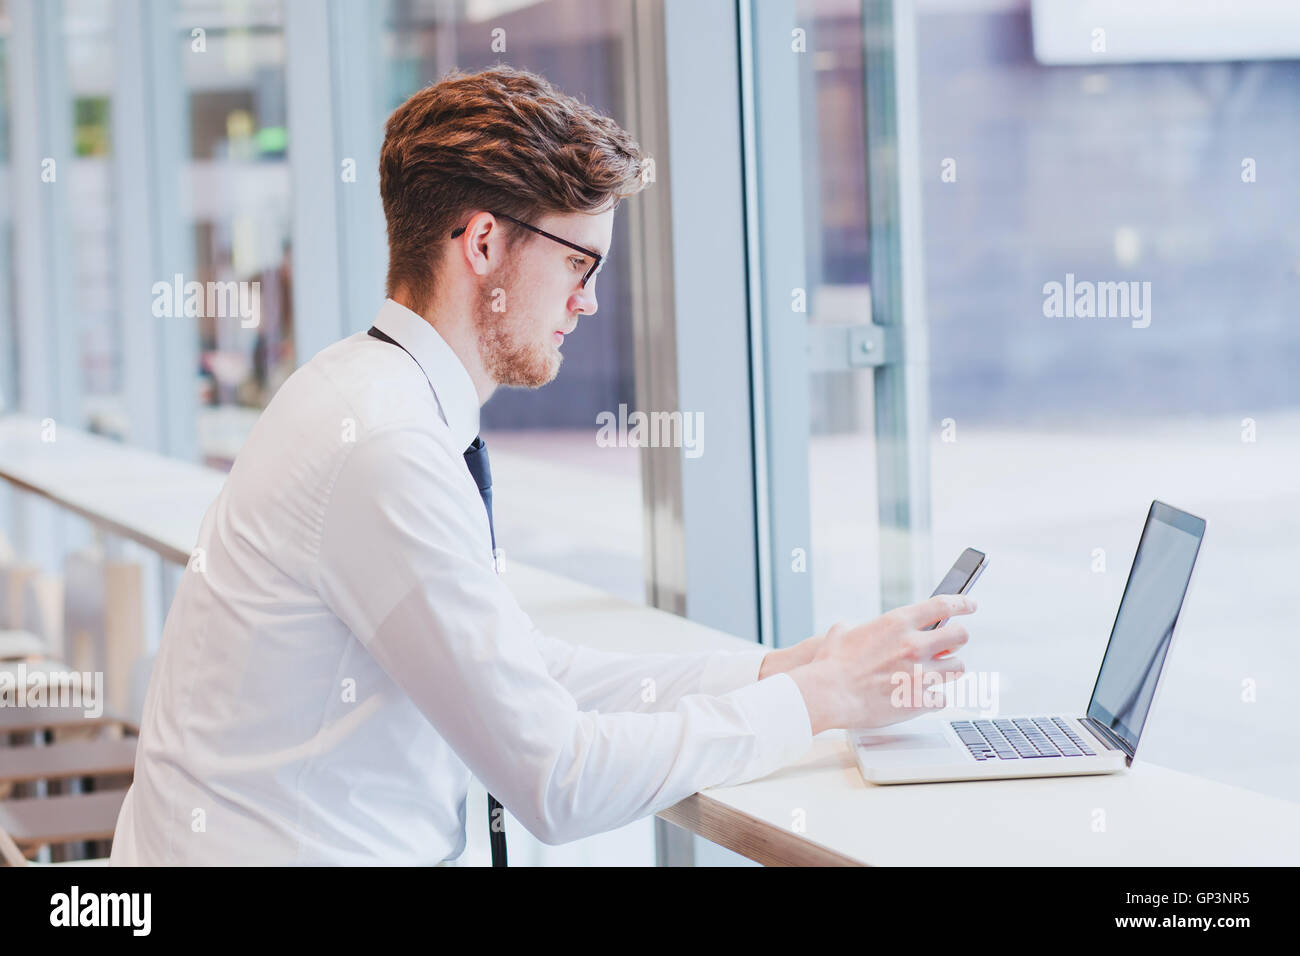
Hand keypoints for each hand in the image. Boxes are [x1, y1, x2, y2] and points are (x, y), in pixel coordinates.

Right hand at [785, 594, 974, 733]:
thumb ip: (862, 629)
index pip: (943, 605)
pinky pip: (941, 698)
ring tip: (935, 672)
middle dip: (958, 639)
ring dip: (949, 669)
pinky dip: (932, 698)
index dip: (962, 603)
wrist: (829, 694)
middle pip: (960, 636)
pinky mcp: (920, 700)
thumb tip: (856, 630)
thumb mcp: (843, 632)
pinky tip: (919, 697)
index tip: (970, 604)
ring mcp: (921, 674)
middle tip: (950, 645)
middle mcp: (915, 645)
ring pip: (958, 668)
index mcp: (897, 622)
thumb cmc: (831, 665)